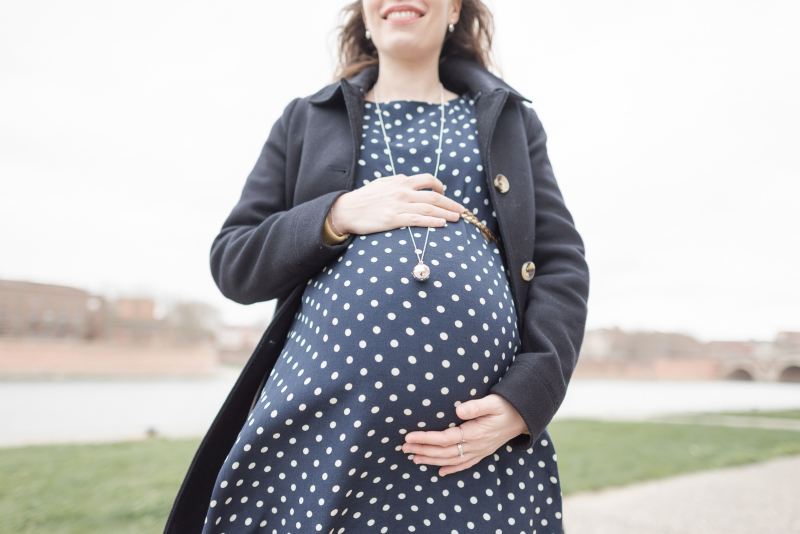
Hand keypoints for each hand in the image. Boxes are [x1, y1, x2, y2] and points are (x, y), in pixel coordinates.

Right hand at [329, 173, 465, 235]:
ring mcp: (398, 205)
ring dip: (446, 213)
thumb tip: (410, 184)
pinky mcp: (394, 219)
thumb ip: (398, 184)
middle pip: (433, 196)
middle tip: (461, 210)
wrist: (346, 210)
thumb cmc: (363, 199)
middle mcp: (402, 191)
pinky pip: (418, 220)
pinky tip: (442, 224)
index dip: (440, 187)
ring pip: (429, 208)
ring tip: (457, 218)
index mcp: (400, 181)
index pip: (427, 180)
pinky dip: (432, 221)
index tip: (446, 193)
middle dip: (450, 203)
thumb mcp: (382, 184)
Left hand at [401, 394, 527, 476]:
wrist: (525, 415)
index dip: (426, 438)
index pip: (445, 438)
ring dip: (432, 460)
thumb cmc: (507, 405)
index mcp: (475, 433)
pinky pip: (465, 464)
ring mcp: (479, 451)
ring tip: (414, 459)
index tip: (409, 436)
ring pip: (451, 460)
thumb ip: (476, 406)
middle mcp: (476, 445)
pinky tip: (440, 472)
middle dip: (423, 450)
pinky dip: (452, 469)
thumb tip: (458, 410)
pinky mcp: (482, 452)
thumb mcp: (493, 401)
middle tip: (403, 448)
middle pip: (444, 451)